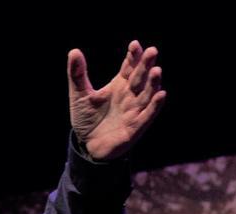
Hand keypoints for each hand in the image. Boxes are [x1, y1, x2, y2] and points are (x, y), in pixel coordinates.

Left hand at [68, 40, 166, 160]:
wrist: (87, 146)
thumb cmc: (86, 119)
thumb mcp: (79, 95)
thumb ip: (77, 75)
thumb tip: (73, 52)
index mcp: (119, 85)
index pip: (129, 67)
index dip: (133, 56)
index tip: (135, 44)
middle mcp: (130, 95)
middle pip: (140, 77)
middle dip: (146, 65)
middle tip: (152, 51)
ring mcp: (134, 111)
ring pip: (147, 94)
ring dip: (153, 83)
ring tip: (157, 71)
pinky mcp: (136, 127)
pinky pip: (148, 115)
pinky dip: (154, 106)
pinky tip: (161, 95)